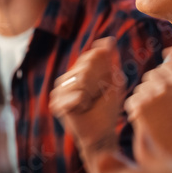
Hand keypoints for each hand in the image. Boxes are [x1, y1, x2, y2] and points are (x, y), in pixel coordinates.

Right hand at [50, 38, 127, 172]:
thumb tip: (109, 40)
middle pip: (85, 66)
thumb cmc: (108, 108)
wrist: (101, 132)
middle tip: (97, 96)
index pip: (91, 55)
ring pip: (78, 79)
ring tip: (90, 103)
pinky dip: (81, 101)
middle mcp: (68, 77)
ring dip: (90, 92)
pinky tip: (83, 108)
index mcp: (80, 70)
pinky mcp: (56, 103)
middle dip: (98, 81)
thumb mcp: (114, 81)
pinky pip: (71, 95)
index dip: (103, 68)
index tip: (107, 83)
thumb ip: (111, 61)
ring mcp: (60, 90)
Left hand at [125, 48, 171, 164]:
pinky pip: (131, 101)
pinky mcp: (143, 105)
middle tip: (163, 111)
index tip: (171, 98)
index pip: (167, 65)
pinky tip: (148, 123)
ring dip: (144, 101)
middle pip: (151, 76)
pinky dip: (136, 112)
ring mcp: (156, 92)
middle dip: (153, 90)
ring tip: (158, 118)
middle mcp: (171, 82)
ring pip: (140, 89)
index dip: (166, 81)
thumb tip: (168, 51)